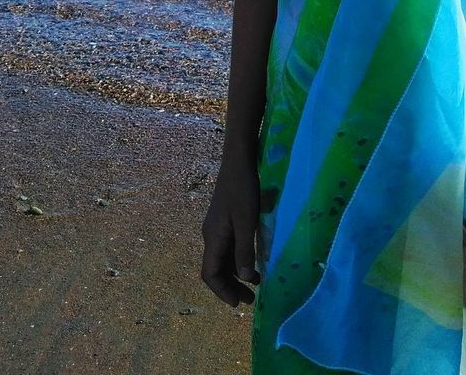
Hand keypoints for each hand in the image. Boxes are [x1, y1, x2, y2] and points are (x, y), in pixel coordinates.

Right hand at [200, 155, 261, 307]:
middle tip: (250, 300)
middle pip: (215, 269)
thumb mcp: (246, 221)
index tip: (238, 303)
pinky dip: (238, 261)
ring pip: (222, 260)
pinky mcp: (225, 222)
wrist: (238, 162)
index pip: (210, 273)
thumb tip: (243, 278)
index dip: (222, 291)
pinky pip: (228, 249)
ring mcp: (217, 229)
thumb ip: (244, 249)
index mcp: (213, 238)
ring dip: (236, 275)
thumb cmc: (243, 190)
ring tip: (255, 286)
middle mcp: (211, 236)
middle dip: (231, 287)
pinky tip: (253, 263)